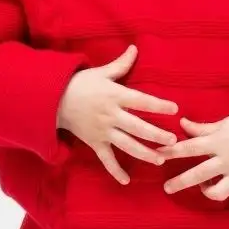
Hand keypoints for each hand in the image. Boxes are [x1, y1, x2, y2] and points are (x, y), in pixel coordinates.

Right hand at [57, 45, 178, 184]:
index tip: (174, 109)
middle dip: (156, 135)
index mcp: (114, 96)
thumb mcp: (101, 72)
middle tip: (173, 141)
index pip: (141, 101)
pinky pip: (106, 159)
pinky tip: (126, 180)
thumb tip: (136, 48)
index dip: (158, 105)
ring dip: (143, 154)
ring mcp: (102, 131)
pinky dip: (115, 171)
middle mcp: (110, 115)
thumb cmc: (80, 84)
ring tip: (160, 160)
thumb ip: (121, 64)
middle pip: (137, 127)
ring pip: (126, 145)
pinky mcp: (94, 142)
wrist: (53, 99)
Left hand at [158, 114, 228, 208]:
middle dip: (181, 182)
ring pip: (219, 191)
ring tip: (205, 188)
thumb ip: (201, 128)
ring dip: (209, 193)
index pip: (190, 147)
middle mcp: (226, 160)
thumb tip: (181, 123)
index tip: (157, 155)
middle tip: (167, 188)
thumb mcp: (223, 124)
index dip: (172, 151)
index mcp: (217, 142)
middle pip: (199, 173)